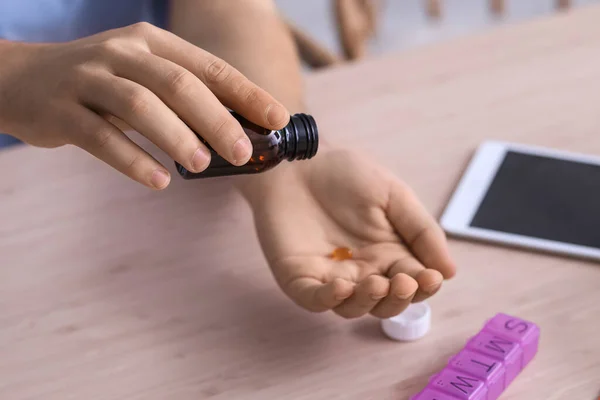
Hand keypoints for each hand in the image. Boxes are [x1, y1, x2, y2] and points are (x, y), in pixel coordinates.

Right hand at [0, 23, 288, 188]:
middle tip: (242, 153)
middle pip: (178, 85)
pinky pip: (99, 137)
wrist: (21, 79)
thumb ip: (184, 97)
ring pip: (139, 107)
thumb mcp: (143, 76)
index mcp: (151, 44)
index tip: (277, 119)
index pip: (209, 67)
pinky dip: (131, 160)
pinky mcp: (60, 111)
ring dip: (176, 137)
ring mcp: (88, 80)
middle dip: (216, 119)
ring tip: (201, 166)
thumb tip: (241, 131)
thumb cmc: (99, 83)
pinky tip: (157, 181)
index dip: (246, 93)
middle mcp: (121, 54)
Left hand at [240, 146, 455, 318]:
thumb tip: (450, 271)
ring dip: (368, 302)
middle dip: (399, 299)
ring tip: (377, 283)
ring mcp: (330, 277)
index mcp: (389, 254)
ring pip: (353, 307)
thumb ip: (421, 230)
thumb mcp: (394, 195)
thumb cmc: (346, 174)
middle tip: (405, 282)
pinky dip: (329, 300)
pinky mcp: (300, 277)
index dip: (424, 285)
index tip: (432, 277)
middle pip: (385, 302)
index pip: (413, 282)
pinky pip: (314, 299)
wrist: (299, 160)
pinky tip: (342, 287)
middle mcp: (362, 271)